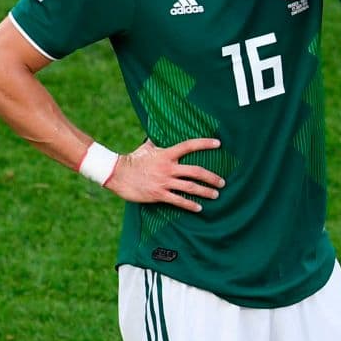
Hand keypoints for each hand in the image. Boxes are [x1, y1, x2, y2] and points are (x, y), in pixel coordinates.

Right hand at [105, 138, 224, 210]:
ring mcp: (164, 182)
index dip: (204, 144)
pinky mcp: (158, 194)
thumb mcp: (146, 148)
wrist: (117, 174)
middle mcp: (168, 168)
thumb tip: (159, 132)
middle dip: (211, 177)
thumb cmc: (132, 159)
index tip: (218, 144)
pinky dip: (190, 204)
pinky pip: (178, 200)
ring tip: (216, 194)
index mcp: (166, 154)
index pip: (189, 146)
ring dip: (205, 191)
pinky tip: (199, 208)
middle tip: (222, 182)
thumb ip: (156, 142)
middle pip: (196, 171)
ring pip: (190, 187)